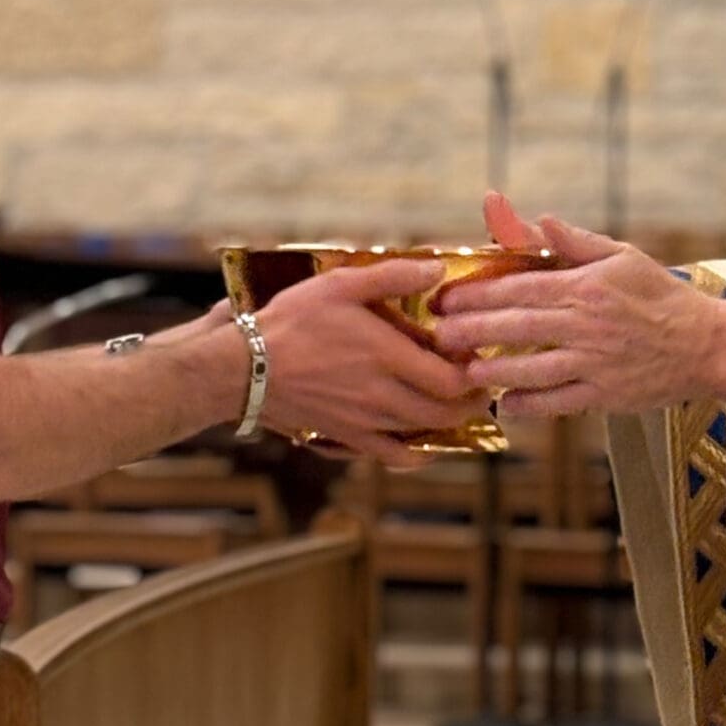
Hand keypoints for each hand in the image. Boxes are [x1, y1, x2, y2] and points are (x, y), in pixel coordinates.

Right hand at [253, 258, 479, 456]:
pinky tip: (423, 445)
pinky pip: (391, 456)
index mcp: (387, 356)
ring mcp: (364, 422)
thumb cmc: (292, 322)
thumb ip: (394, 276)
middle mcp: (382, 396)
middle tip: (480, 386)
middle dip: (470, 402)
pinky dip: (415, 454)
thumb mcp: (342, 284)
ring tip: (454, 403)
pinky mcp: (346, 437)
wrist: (244, 369)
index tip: (481, 360)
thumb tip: (439, 269)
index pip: (452, 380)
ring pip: (422, 432)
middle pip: (445, 413)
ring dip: (446, 422)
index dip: (475, 375)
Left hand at [431, 197, 725, 418]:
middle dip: (473, 331)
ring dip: (494, 371)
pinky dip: (531, 405)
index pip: (521, 288)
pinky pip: (560, 402)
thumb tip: (541, 218)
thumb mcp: (622, 257)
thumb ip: (576, 242)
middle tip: (439, 335)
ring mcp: (596, 362)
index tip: (446, 298)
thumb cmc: (660, 296)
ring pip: (534, 368)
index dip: (478, 294)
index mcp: (587, 286)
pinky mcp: (606, 394)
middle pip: (518, 327)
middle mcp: (587, 324)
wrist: (706, 345)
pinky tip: (506, 406)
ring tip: (464, 372)